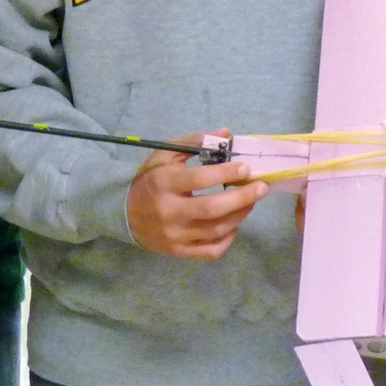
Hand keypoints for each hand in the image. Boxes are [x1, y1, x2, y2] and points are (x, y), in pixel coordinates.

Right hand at [125, 142, 266, 258]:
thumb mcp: (164, 156)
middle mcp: (169, 211)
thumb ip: (195, 142)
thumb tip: (226, 134)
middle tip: (261, 188)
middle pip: (213, 209)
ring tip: (250, 201)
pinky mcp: (179, 252)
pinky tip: (234, 224)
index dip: (226, 173)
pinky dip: (229, 238)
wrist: (123, 214)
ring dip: (240, 215)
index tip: (246, 168)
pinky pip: (212, 251)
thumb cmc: (149, 181)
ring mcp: (175, 235)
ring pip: (217, 230)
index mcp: (164, 183)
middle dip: (242, 198)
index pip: (200, 179)